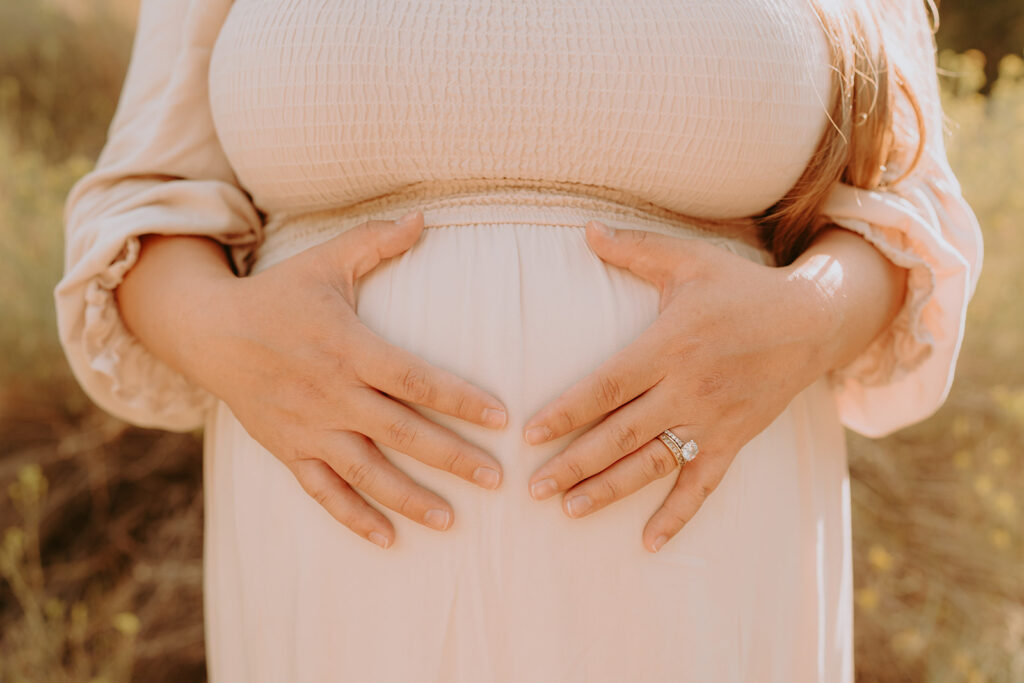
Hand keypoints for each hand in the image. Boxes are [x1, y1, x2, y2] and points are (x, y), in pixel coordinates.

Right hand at [175, 212, 508, 549]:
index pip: (416, 379)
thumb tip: (426, 217)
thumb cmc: (279, 294)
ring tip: (452, 521)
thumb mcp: (327, 261)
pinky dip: (353, 517)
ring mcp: (309, 426)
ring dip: (410, 497)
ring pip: (366, 471)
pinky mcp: (289, 449)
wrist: (209, 331)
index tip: (501, 418)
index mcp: (349, 347)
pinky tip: (387, 539)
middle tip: (497, 480)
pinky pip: (323, 491)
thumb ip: (377, 241)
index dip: (460, 399)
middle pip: (402, 432)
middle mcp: (332, 393)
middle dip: (452, 458)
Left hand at [522, 220, 837, 552]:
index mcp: (668, 346)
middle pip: (621, 434)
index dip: (566, 412)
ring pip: (653, 464)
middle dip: (574, 463)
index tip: (530, 435)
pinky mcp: (734, 440)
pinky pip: (703, 485)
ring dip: (611, 490)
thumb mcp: (687, 260)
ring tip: (570, 511)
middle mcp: (687, 388)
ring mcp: (712, 420)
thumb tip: (584, 230)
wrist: (812, 320)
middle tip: (533, 489)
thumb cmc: (740, 287)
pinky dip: (677, 515)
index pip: (606, 387)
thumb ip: (633, 249)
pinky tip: (648, 542)